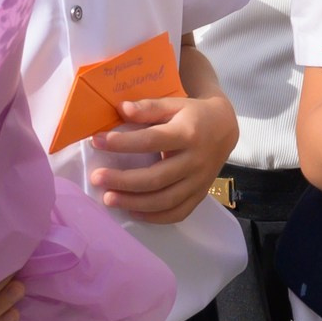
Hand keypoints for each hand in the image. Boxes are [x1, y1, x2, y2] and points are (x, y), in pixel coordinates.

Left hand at [91, 92, 239, 223]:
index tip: (97, 141)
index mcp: (188, 134)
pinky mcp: (200, 195)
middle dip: (123, 180)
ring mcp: (199, 182)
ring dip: (134, 202)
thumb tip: (122, 109)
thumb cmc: (192, 114)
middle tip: (96, 178)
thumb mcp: (173, 103)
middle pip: (156, 178)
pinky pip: (178, 213)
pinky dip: (155, 217)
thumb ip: (148, 108)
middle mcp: (195, 161)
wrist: (224, 128)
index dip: (122, 143)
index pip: (151, 141)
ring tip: (109, 199)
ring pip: (165, 200)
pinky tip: (133, 211)